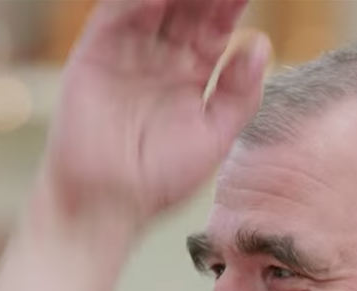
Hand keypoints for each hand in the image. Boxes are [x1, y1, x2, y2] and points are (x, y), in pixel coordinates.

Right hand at [45, 0, 269, 228]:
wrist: (108, 203)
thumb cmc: (160, 179)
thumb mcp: (214, 137)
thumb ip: (239, 94)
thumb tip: (261, 45)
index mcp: (194, 68)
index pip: (218, 20)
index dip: (233, 2)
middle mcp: (163, 52)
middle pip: (189, 4)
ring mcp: (128, 48)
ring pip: (155, 2)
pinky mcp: (95, 52)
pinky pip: (116, 15)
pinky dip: (137, 3)